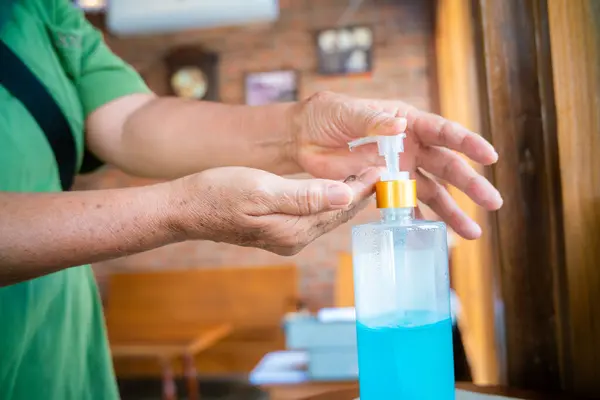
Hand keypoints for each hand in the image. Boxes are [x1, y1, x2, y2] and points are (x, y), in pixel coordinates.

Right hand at [172, 166, 379, 255]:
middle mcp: (294, 239)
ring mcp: (286, 238)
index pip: (339, 208)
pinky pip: (312, 216)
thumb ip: (305, 196)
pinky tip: (331, 187)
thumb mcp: (262, 190)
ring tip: (364, 175)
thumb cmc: (218, 194)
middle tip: (382, 170)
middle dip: (360, 193)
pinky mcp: (277, 232)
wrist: (186, 209)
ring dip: (345, 196)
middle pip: (337, 214)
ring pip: (326, 215)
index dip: (362, 188)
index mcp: (294, 230)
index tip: (382, 169)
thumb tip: (345, 195)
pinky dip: (326, 200)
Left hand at [290, 91, 502, 239]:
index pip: (442, 131)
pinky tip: (432, 236)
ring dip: (451, 211)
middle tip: (493, 202)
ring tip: (472, 234)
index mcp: (405, 121)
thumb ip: (371, 120)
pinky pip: (405, 206)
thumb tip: (398, 126)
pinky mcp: (383, 187)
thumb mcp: (346, 113)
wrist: (302, 138)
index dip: (467, 143)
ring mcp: (399, 168)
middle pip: (446, 166)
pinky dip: (417, 220)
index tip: (489, 157)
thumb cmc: (324, 116)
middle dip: (470, 184)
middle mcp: (409, 146)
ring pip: (432, 191)